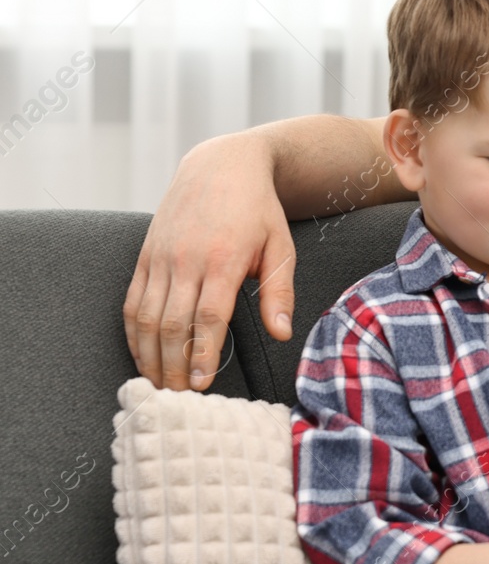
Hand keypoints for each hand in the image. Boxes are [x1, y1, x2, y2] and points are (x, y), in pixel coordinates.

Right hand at [122, 133, 295, 390]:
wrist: (222, 166)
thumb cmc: (259, 211)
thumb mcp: (281, 247)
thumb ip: (279, 292)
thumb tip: (281, 334)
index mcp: (223, 260)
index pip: (208, 318)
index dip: (201, 355)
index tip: (201, 385)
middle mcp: (186, 260)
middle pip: (172, 325)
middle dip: (172, 366)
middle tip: (177, 397)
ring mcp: (160, 257)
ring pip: (146, 317)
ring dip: (148, 355)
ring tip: (157, 384)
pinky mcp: (144, 255)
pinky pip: (132, 301)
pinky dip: (133, 332)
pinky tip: (141, 354)